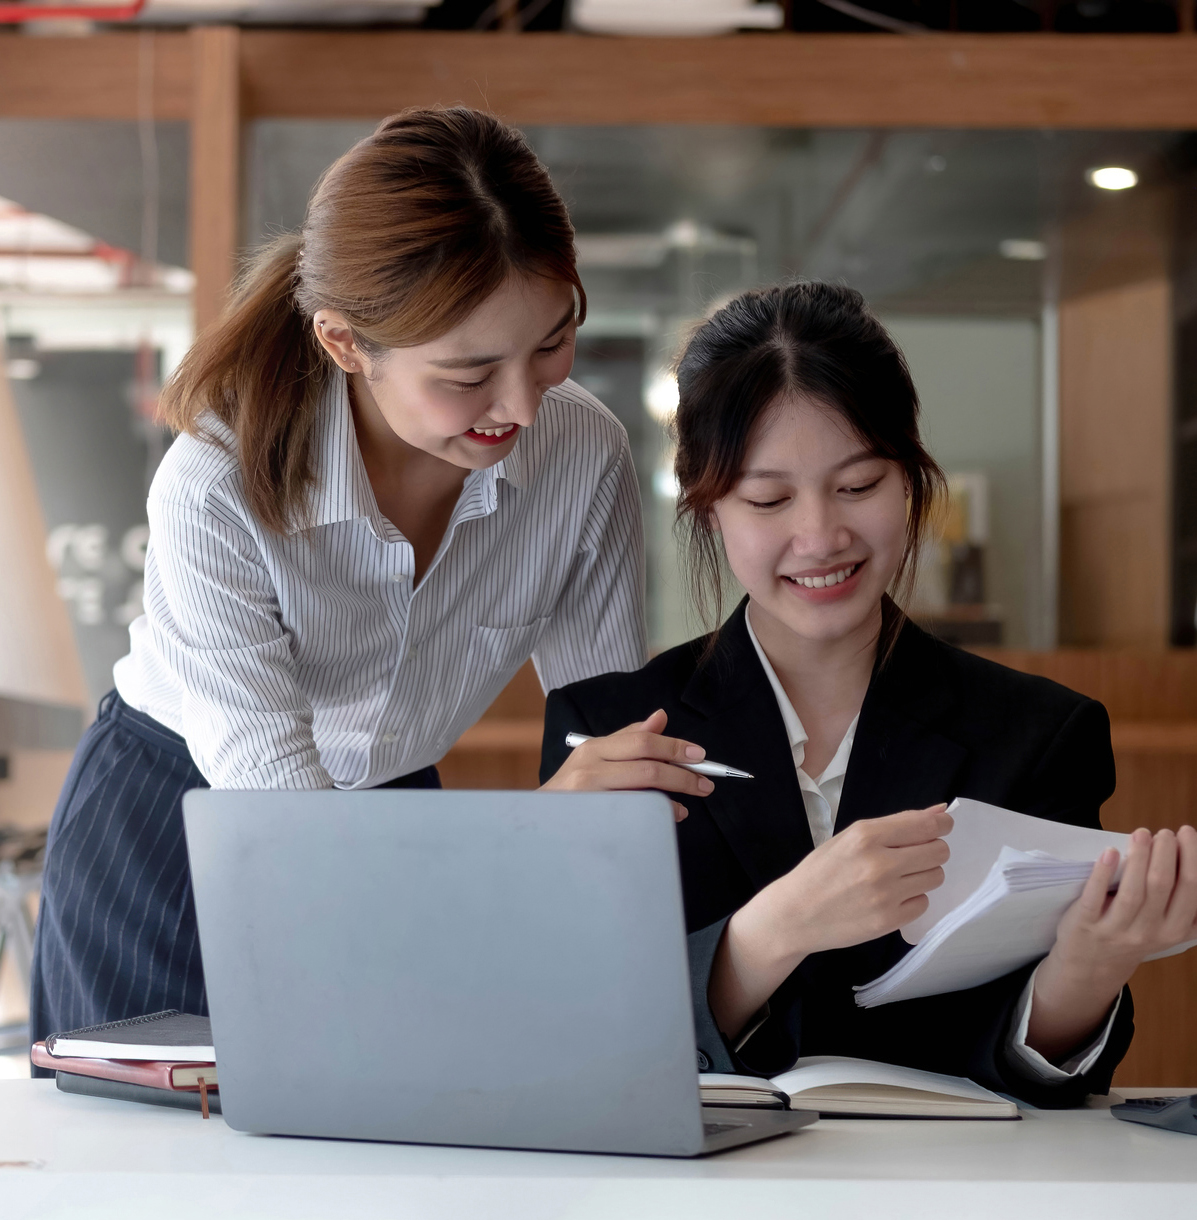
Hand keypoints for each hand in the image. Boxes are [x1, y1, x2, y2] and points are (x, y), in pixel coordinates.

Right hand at [539, 708, 712, 821]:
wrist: (539, 819)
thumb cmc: (574, 786)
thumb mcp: (597, 755)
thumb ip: (629, 737)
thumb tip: (661, 717)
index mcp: (594, 748)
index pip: (643, 741)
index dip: (675, 747)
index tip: (699, 756)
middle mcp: (589, 770)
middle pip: (648, 769)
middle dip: (683, 776)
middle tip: (705, 784)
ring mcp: (590, 799)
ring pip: (644, 795)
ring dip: (673, 799)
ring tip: (687, 804)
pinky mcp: (593, 822)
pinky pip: (635, 818)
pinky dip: (657, 816)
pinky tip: (668, 816)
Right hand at [710, 805, 951, 1035]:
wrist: (795, 914)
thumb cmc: (820, 871)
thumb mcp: (849, 838)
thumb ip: (896, 825)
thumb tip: (939, 812)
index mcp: (866, 835)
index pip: (926, 826)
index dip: (942, 825)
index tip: (943, 826)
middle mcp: (879, 863)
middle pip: (938, 852)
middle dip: (932, 850)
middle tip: (913, 856)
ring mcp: (886, 894)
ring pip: (935, 877)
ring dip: (922, 875)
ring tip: (898, 878)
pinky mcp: (889, 920)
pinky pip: (923, 903)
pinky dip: (912, 899)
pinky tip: (891, 898)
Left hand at [1028, 824, 1196, 1059]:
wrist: (1092, 968)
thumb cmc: (1133, 934)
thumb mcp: (1166, 927)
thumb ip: (1180, 903)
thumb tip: (1192, 858)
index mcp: (1174, 930)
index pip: (1191, 892)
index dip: (1191, 859)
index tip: (1186, 832)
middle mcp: (1149, 932)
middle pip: (1162, 887)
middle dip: (1166, 854)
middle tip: (1164, 831)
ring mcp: (1117, 930)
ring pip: (1133, 892)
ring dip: (1139, 859)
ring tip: (1141, 833)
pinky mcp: (1086, 925)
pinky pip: (1095, 898)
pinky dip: (1103, 874)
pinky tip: (1110, 852)